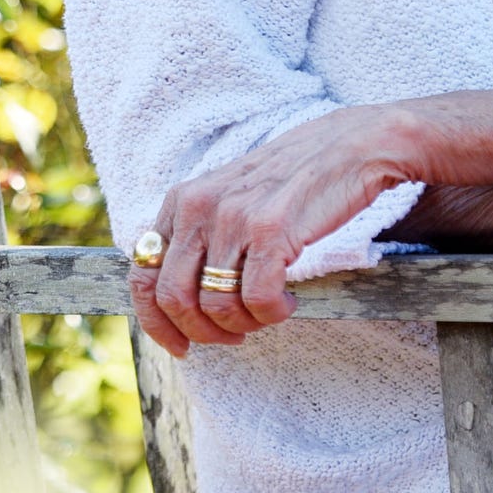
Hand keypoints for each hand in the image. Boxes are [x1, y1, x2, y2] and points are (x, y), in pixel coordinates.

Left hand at [131, 106, 415, 356]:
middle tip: (235, 335)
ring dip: (244, 325)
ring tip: (269, 312)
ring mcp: (233, 217)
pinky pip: (257, 300)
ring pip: (215, 306)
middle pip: (173, 299)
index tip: (182, 346)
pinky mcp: (270, 229)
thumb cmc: (291, 182)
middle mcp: (198, 207)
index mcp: (181, 201)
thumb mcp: (229, 198)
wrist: (350, 146)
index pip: (142, 276)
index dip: (157, 323)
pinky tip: (289, 302)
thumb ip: (199, 236)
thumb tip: (178, 302)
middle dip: (202, 332)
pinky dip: (273, 314)